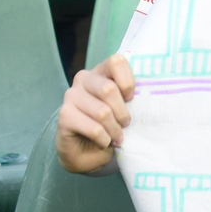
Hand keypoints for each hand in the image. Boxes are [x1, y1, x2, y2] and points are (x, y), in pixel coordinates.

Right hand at [56, 54, 134, 173]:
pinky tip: (104, 142)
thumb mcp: (124, 105)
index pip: (117, 61)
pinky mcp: (64, 116)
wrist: (87, 150)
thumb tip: (146, 94)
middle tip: (126, 124)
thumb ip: (130, 95)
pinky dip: (104, 139)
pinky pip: (93, 128)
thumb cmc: (111, 123)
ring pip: (102, 112)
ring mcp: (71, 96)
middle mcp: (83, 79)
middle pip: (109, 89)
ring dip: (115, 129)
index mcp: (101, 71)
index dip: (128, 81)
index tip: (131, 99)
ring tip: (117, 136)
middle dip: (122, 112)